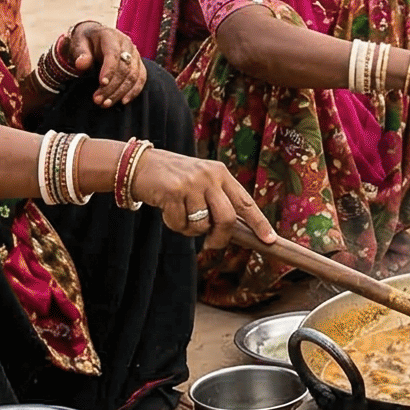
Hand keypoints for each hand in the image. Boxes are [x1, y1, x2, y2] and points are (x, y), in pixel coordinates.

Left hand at [56, 21, 147, 105]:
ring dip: (120, 92)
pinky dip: (133, 92)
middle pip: (124, 68)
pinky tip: (123, 101)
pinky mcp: (138, 64)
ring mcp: (135, 55)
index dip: (109, 70)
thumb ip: (81, 53)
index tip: (102, 83)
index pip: (113, 54)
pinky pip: (141, 79)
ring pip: (133, 76)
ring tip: (106, 103)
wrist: (95, 37)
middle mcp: (126, 44)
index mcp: (111, 37)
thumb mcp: (79, 42)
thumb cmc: (86, 41)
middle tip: (98, 100)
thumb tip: (81, 64)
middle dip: (112, 87)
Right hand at [129, 149, 272, 247]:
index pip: (246, 202)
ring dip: (190, 229)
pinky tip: (166, 209)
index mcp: (221, 173)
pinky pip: (180, 224)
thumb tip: (233, 231)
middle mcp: (210, 176)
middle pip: (227, 218)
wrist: (139, 165)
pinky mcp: (174, 191)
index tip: (269, 239)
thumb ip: (217, 200)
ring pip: (202, 225)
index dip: (259, 223)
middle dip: (221, 237)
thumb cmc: (173, 179)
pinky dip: (173, 224)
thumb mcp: (201, 182)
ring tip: (180, 214)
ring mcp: (192, 183)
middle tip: (212, 244)